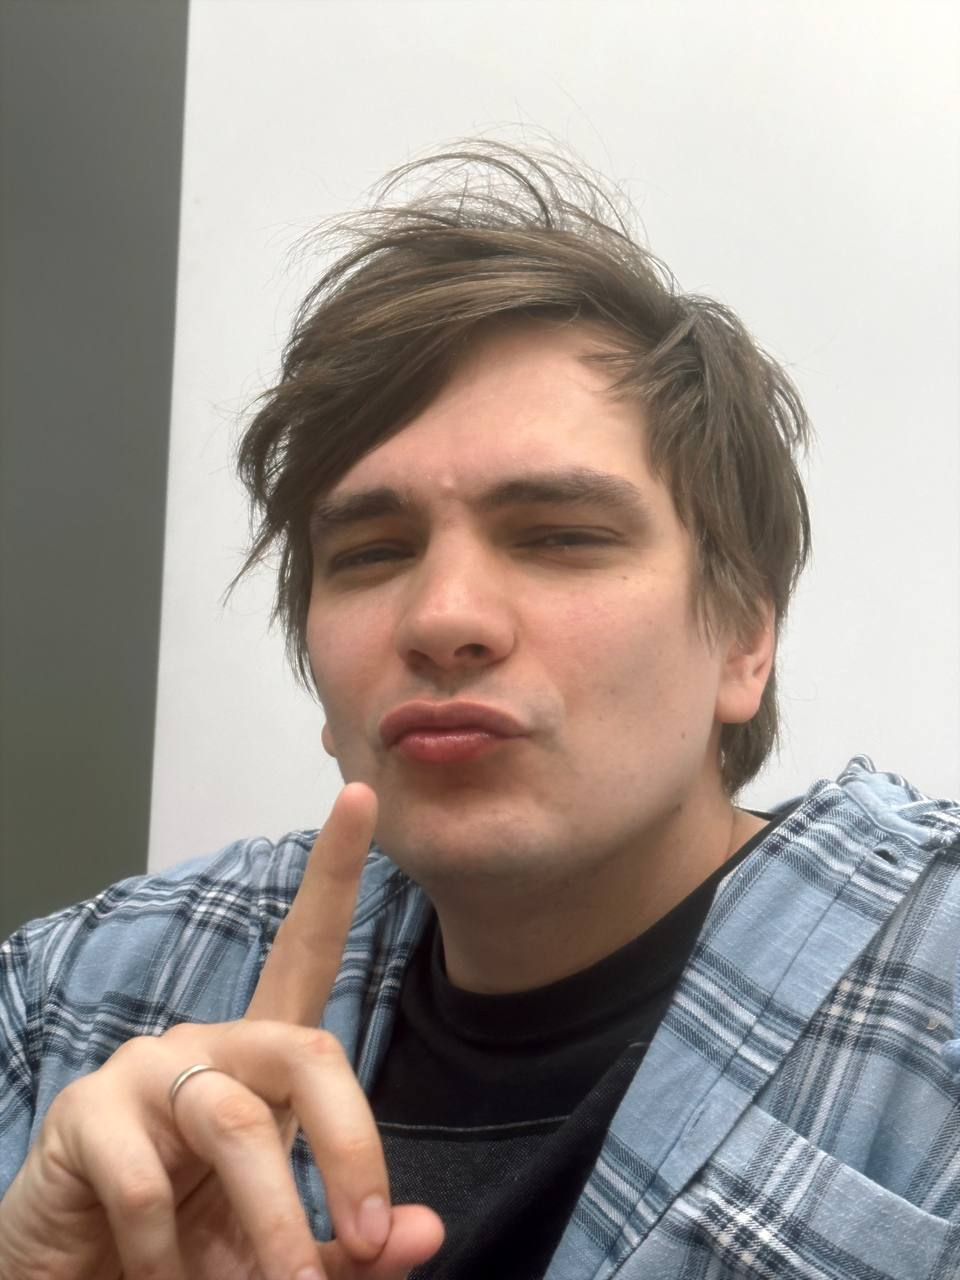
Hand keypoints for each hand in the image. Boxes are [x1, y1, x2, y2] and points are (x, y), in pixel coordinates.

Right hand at [0, 783, 443, 1278]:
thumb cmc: (188, 1254)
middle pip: (307, 1052)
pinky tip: (150, 1274)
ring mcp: (144, 1069)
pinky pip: (149, 1185)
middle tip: (366, 1243)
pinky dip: (167, 1257)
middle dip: (352, 1149)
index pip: (306, 949)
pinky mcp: (85, 1114)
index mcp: (261, 1060)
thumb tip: (424, 1233)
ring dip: (269, 1230)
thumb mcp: (279, 1254)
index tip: (362, 797)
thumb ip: (349, 1247)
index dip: (334, 873)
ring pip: (235, 1126)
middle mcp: (208, 1042)